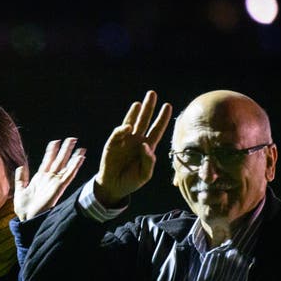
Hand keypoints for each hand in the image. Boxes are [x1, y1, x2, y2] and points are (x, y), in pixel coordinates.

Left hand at [14, 137, 85, 220]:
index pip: (48, 161)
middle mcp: (49, 178)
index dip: (52, 151)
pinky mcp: (59, 187)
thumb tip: (21, 166)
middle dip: (65, 150)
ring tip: (80, 147)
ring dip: (72, 156)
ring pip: (65, 166)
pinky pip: (69, 175)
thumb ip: (20, 178)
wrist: (27, 218)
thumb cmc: (23, 208)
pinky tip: (80, 158)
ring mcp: (55, 182)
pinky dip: (75, 166)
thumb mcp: (19, 190)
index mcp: (40, 178)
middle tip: (72, 138)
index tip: (56, 141)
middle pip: (59, 160)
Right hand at [95, 90, 171, 205]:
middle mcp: (136, 140)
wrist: (114, 187)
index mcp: (147, 146)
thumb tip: (145, 145)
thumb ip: (149, 161)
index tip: (168, 106)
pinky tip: (127, 126)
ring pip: (130, 123)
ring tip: (139, 103)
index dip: (162, 119)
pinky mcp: (112, 144)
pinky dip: (122, 129)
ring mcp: (124, 141)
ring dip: (133, 113)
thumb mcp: (145, 175)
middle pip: (144, 121)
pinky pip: (118, 134)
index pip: (157, 130)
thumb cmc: (131, 180)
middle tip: (152, 93)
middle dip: (148, 107)